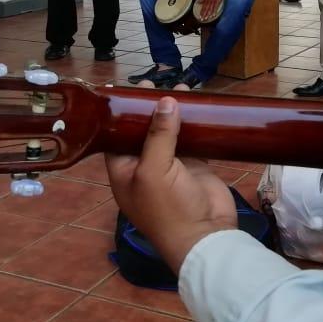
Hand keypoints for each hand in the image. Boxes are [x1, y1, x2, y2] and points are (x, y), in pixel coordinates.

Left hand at [105, 96, 236, 273]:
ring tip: (181, 88)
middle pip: (144, 131)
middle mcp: (144, 168)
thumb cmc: (169, 209)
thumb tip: (165, 100)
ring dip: (174, 113)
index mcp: (124, 172)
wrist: (206, 236)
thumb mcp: (154, 170)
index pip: (116, 137)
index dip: (122, 115)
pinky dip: (195, 123)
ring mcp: (171, 167)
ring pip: (170, 133)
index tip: (130, 91)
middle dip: (150, 109)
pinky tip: (199, 106)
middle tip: (156, 84)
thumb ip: (158, 135)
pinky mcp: (194, 166)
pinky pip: (192, 139)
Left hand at [198, 0, 224, 19]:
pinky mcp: (217, 1)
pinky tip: (213, 15)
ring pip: (210, 9)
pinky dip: (214, 11)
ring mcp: (213, 1)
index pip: (203, 7)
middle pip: (206, 9)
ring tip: (207, 18)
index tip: (200, 16)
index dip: (201, 12)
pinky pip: (215, 7)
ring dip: (208, 14)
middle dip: (204, 14)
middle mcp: (209, 0)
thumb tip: (198, 2)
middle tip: (202, 19)